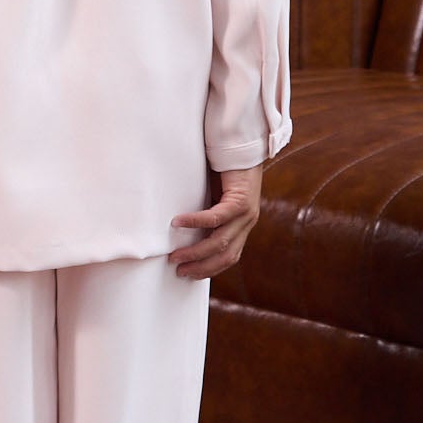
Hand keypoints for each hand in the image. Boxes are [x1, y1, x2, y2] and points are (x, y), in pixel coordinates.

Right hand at [169, 165, 262, 280]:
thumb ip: (209, 215)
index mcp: (242, 226)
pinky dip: (196, 222)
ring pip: (220, 242)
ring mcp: (246, 214)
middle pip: (225, 256)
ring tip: (176, 255)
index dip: (210, 269)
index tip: (189, 274)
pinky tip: (178, 223)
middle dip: (201, 267)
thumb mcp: (217, 199)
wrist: (242, 147)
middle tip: (179, 270)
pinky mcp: (240, 200)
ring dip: (196, 252)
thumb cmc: (225, 172)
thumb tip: (182, 230)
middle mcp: (247, 223)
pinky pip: (216, 217)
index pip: (229, 258)